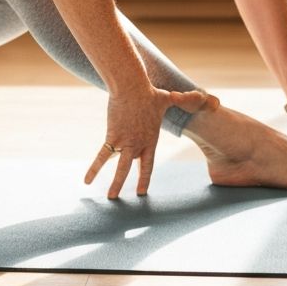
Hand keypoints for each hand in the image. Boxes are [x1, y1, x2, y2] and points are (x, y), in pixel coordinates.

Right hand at [85, 87, 219, 198]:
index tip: (141, 191)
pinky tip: (87, 180)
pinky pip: (102, 157)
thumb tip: (199, 94)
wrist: (132, 87)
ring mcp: (126, 143)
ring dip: (115, 184)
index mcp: (151, 139)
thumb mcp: (168, 98)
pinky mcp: (112, 137)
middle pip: (134, 169)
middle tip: (127, 198)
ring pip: (120, 168)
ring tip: (110, 198)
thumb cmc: (149, 92)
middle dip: (129, 184)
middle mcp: (139, 145)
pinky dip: (94, 169)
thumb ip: (181, 99)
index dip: (144, 177)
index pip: (148, 164)